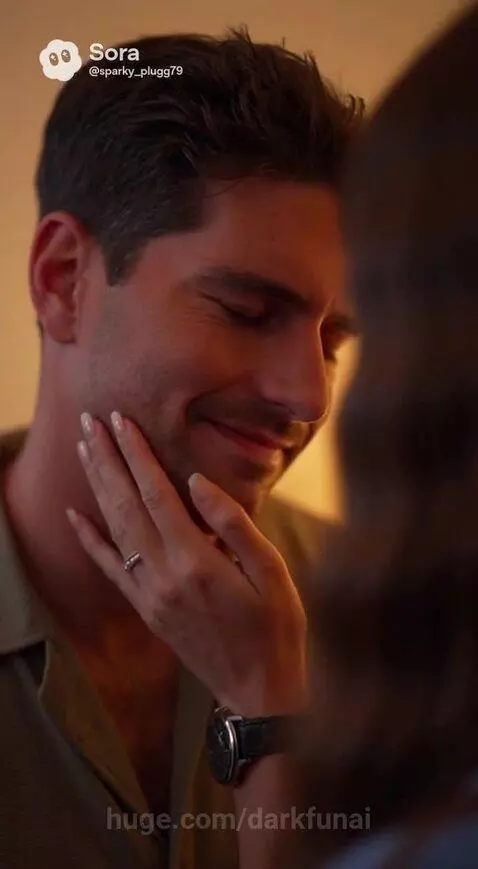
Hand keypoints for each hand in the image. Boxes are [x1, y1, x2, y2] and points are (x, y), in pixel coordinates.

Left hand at [67, 412, 306, 716]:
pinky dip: (90, 539)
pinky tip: (74, 515)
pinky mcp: (146, 610)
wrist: (259, 692)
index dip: (138, 455)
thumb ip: (234, 524)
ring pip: (114, 530)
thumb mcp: (272, 572)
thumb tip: (197, 482)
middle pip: (126, 506)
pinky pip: (110, 569)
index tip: (122, 421)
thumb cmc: (276, 629)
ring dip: (98, 487)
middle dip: (109, 460)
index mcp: (196, 563)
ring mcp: (150, 595)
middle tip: (92, 421)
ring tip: (86, 450)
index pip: (157, 495)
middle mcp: (163, 577)